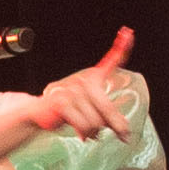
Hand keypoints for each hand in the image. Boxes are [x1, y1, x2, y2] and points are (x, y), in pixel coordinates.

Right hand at [13, 29, 139, 144]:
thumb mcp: (94, 113)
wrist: (40, 113)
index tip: (128, 32)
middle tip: (124, 137)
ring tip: (87, 132)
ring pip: (95, 121)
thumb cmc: (69, 111)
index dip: (121, 46)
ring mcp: (72, 90)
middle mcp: (84, 80)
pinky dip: (84, 133)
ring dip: (94, 132)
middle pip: (107, 108)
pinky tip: (81, 134)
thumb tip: (125, 133)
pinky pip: (83, 124)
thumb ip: (111, 119)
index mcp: (93, 78)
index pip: (110, 60)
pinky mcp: (62, 102)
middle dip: (116, 125)